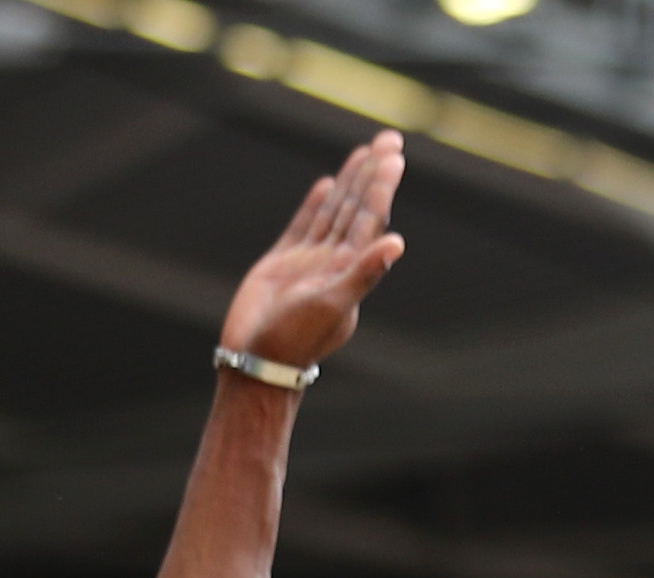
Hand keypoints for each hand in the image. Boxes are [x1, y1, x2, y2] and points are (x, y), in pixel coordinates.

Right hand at [219, 130, 406, 371]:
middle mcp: (333, 263)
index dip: (381, 187)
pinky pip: (303, 227)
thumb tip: (397, 243)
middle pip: (357, 209)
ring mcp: (308, 263)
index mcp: (350, 270)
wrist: (256, 363)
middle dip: (372, 175)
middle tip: (389, 139)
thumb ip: (364, 273)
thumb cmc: (296, 340)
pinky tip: (327, 186)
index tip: (394, 156)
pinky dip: (316, 206)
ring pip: (334, 214)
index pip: (371, 219)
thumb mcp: (333, 305)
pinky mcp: (281, 266)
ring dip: (349, 184)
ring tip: (364, 153)